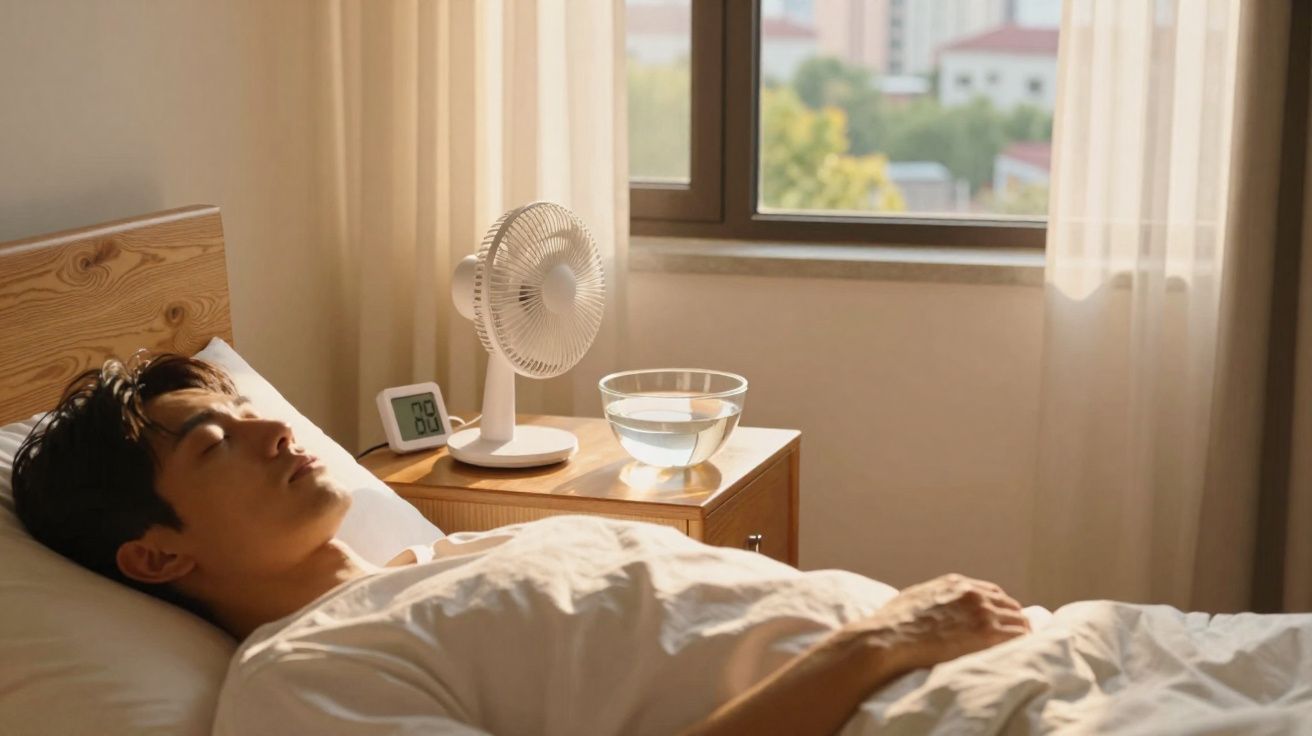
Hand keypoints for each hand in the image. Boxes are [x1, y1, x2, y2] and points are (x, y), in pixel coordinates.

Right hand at [852, 574, 1029, 673]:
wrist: (889, 638)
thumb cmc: (893, 623)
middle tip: (1016, 637)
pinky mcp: (986, 634)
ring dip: (1020, 633)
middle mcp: (973, 594)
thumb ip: (931, 598)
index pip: (993, 592)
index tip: (1001, 620)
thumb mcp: (913, 597)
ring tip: (1023, 648)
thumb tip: (930, 607)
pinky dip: (1023, 644)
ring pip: (1019, 620)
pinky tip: (1022, 654)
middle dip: (1013, 620)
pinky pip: (1018, 637)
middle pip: (1009, 605)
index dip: (1000, 607)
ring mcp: (981, 613)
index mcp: (956, 583)